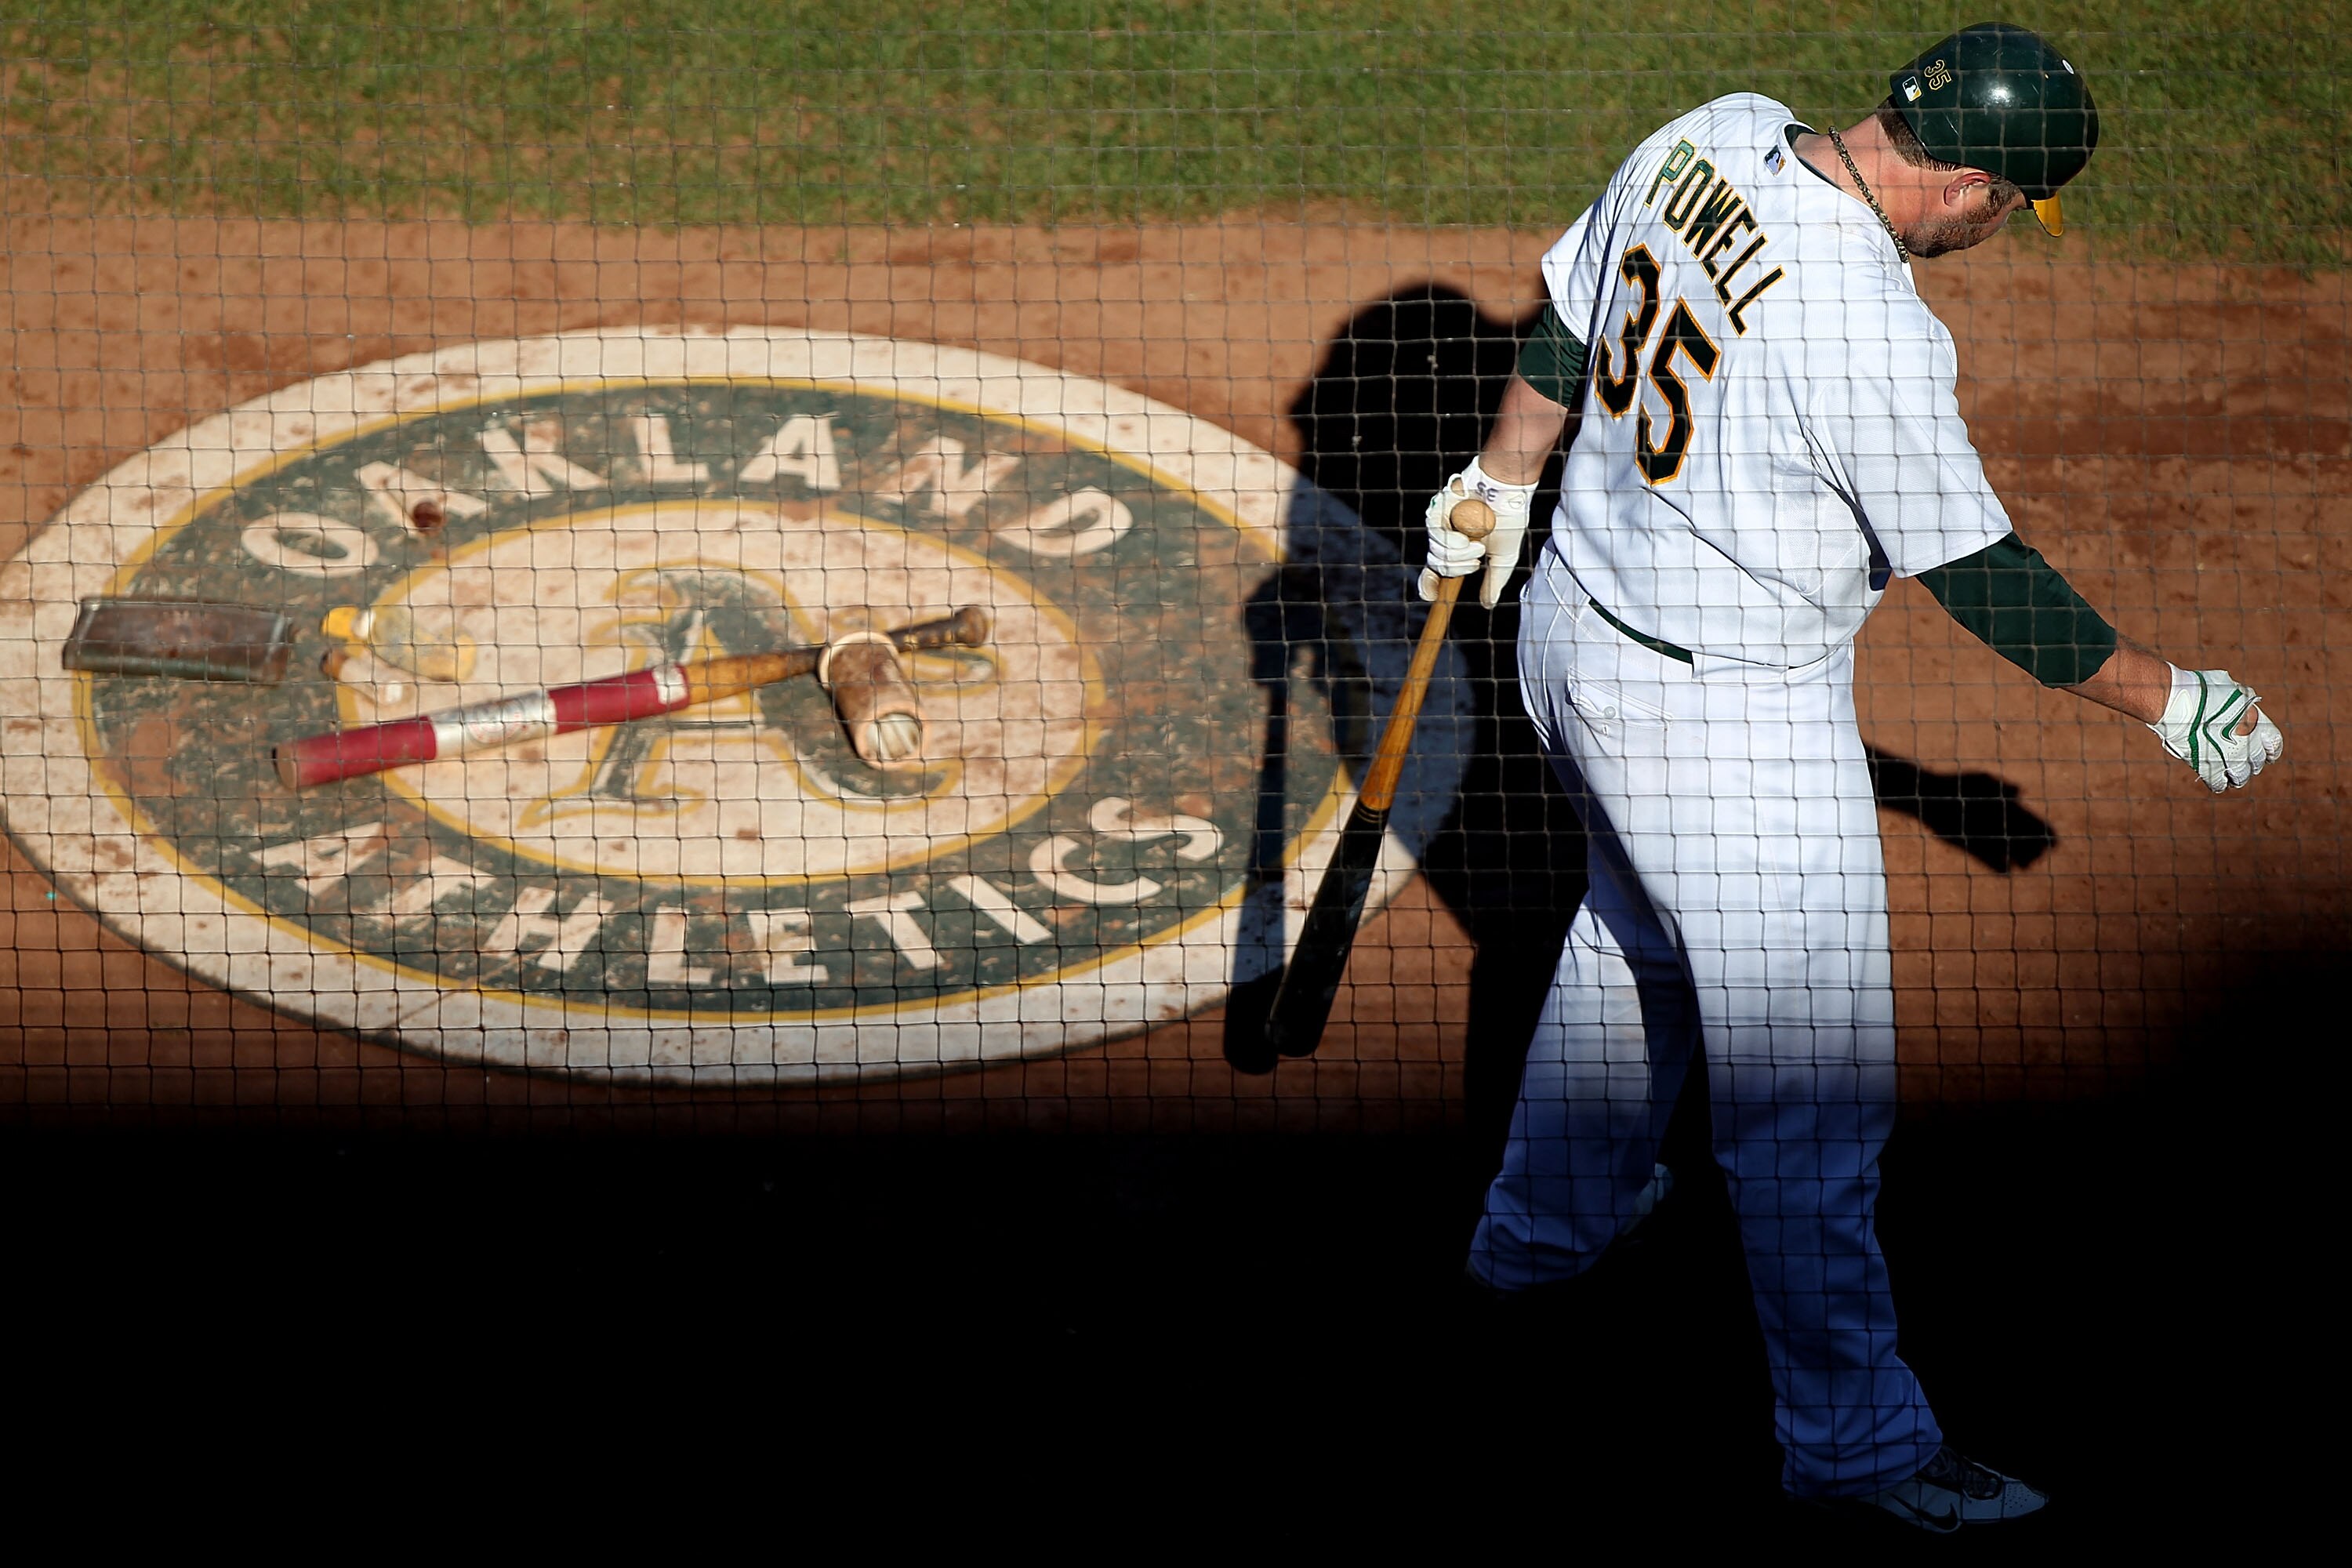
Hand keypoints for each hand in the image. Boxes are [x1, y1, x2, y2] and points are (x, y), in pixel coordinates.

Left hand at [1418, 458, 1536, 609]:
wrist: (1510, 493)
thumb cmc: (1509, 520)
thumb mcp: (1504, 558)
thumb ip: (1493, 581)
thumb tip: (1488, 604)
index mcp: (1458, 550)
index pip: (1435, 572)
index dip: (1428, 586)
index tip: (1431, 597)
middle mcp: (1446, 537)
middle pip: (1437, 566)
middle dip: (1458, 568)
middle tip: (1477, 559)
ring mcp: (1440, 523)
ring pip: (1438, 554)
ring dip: (1461, 554)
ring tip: (1479, 542)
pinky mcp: (1437, 509)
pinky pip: (1437, 536)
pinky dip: (1454, 540)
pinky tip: (1469, 534)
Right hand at [2149, 667, 2283, 791]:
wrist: (2177, 701)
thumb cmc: (2200, 689)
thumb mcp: (2231, 688)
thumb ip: (2241, 701)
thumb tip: (2242, 703)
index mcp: (2257, 723)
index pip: (2275, 744)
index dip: (2270, 750)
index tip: (2266, 752)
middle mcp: (2248, 743)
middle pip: (2257, 762)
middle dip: (2250, 761)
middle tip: (2238, 758)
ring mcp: (2230, 758)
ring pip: (2241, 777)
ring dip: (2236, 775)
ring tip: (2228, 772)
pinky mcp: (2209, 769)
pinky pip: (2219, 784)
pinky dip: (2218, 783)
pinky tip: (2214, 779)